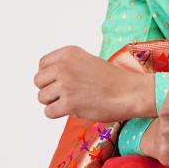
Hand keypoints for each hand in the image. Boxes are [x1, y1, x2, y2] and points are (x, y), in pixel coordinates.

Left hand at [33, 45, 151, 122]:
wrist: (129, 92)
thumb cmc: (113, 80)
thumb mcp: (87, 61)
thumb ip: (67, 66)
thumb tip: (48, 80)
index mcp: (68, 53)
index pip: (42, 65)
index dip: (49, 77)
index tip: (61, 83)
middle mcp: (64, 66)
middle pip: (38, 81)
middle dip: (49, 90)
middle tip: (65, 95)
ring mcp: (65, 85)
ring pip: (41, 97)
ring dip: (53, 103)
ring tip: (70, 102)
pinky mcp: (69, 103)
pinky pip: (49, 112)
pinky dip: (57, 114)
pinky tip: (71, 111)